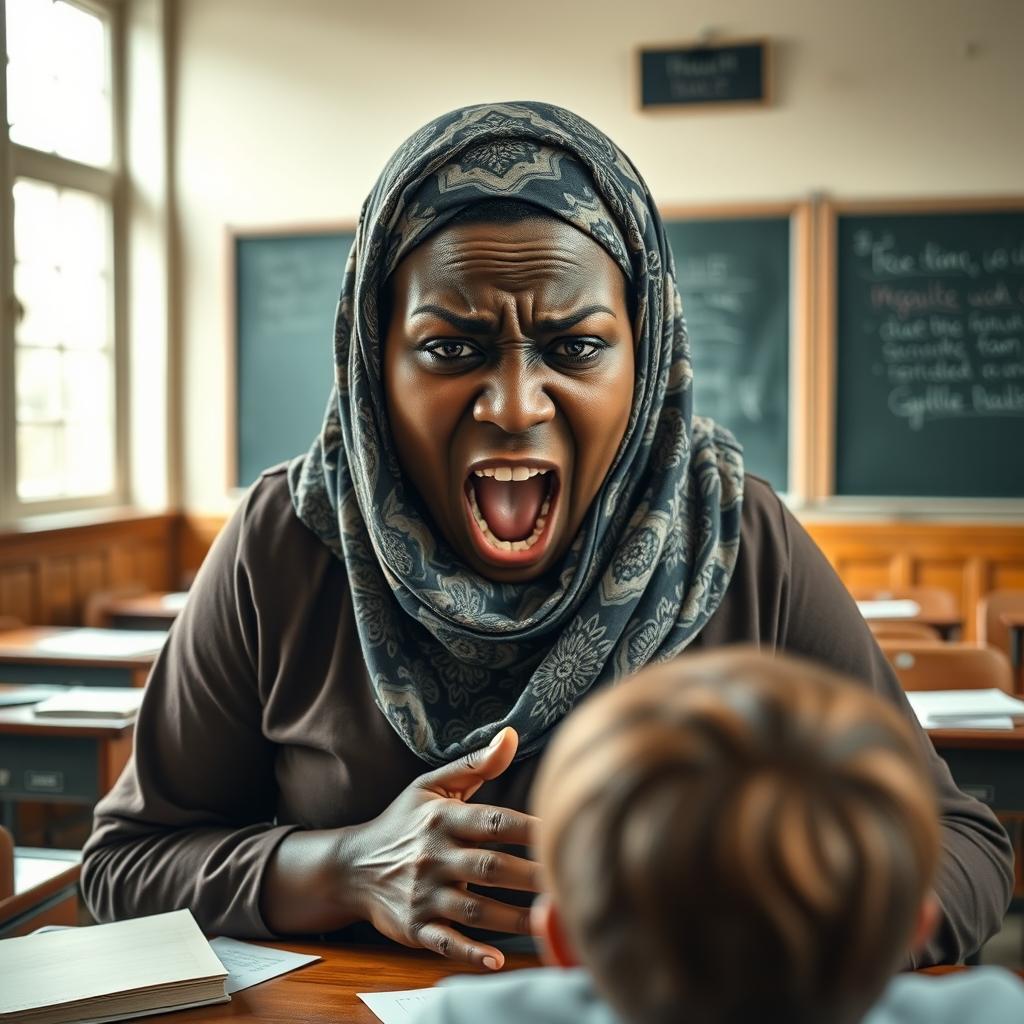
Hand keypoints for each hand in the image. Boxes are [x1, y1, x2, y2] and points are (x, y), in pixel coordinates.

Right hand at [343, 727, 541, 969]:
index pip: (495, 822)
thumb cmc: (401, 822)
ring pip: (476, 909)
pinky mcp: (414, 927)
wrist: (350, 867)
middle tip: (570, 882)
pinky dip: (471, 953)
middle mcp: (434, 855)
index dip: (531, 828)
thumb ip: (475, 763)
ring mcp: (423, 894)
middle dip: (532, 876)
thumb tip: (512, 735)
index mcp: (442, 818)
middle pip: (492, 867)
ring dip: (515, 918)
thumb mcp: (430, 786)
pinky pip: (446, 942)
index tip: (564, 833)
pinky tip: (498, 960)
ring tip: (552, 922)